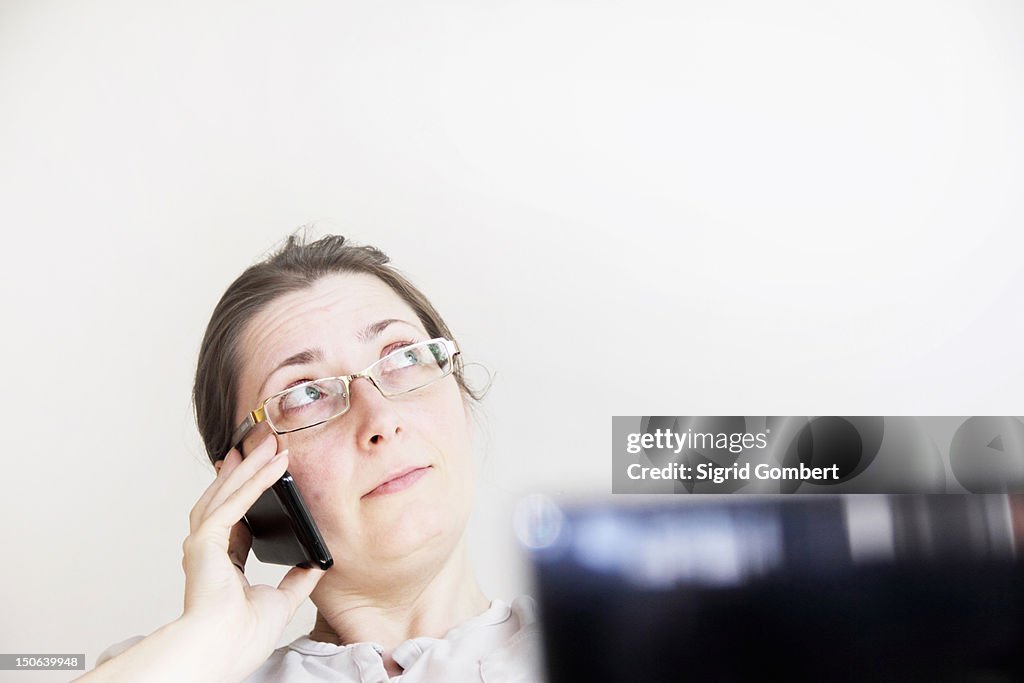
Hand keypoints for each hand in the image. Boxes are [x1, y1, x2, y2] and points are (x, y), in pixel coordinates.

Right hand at [180, 433, 325, 678]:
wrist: (223, 650)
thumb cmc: (242, 638)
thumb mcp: (281, 601)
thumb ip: (296, 580)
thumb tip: (316, 564)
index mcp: (221, 565)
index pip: (235, 519)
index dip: (249, 494)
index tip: (261, 472)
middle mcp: (206, 550)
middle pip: (226, 497)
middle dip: (245, 468)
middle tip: (261, 443)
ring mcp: (202, 544)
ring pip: (228, 492)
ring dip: (250, 465)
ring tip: (269, 443)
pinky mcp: (206, 541)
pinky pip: (236, 502)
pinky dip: (256, 481)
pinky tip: (274, 464)